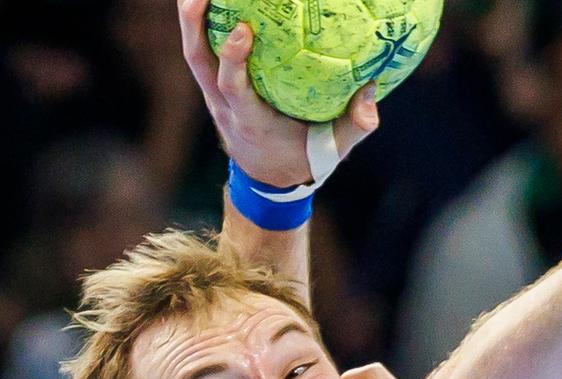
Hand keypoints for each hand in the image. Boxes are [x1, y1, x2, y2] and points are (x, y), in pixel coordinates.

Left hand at [182, 0, 379, 187]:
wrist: (268, 178)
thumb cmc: (302, 159)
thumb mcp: (332, 151)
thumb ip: (355, 125)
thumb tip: (370, 89)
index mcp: (250, 122)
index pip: (232, 89)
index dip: (232, 59)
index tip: (243, 28)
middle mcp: (224, 107)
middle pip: (199, 61)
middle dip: (194, 25)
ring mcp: (214, 96)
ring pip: (194, 54)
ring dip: (191, 19)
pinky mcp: (213, 87)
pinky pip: (203, 52)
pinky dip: (202, 25)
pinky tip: (213, 0)